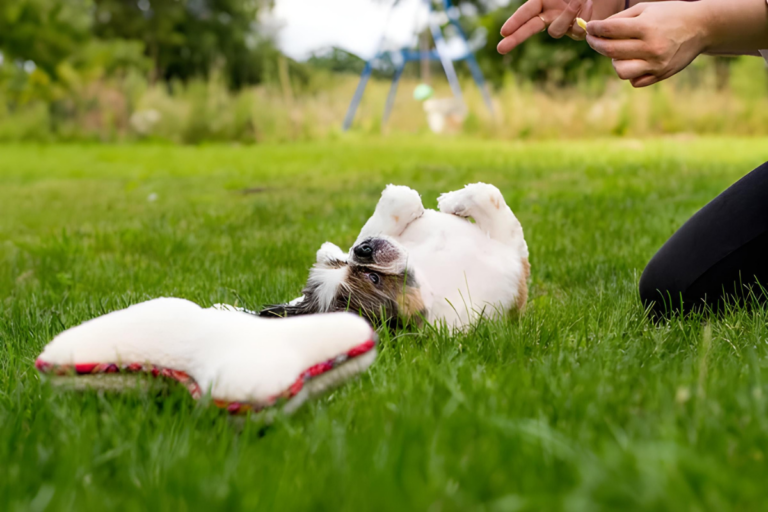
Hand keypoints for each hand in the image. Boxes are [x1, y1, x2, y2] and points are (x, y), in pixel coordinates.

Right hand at [498, 0, 592, 53]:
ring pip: (556, 31)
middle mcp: (550, 13)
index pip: (526, 12)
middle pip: (529, 28)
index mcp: (544, 0)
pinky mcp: (577, 32)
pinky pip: (576, 31)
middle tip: (501, 48)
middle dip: (515, 38)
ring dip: (566, 17)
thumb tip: (538, 7)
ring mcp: (563, 24)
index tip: (503, 32)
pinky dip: (584, 17)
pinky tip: (589, 4)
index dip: (515, 21)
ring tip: (578, 1)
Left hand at [586, 2, 709, 87]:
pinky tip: (635, 61)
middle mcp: (651, 46)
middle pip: (610, 50)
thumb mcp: (647, 9)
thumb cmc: (669, 15)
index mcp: (646, 26)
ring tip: (619, 52)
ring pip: (620, 70)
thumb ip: (621, 18)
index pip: (610, 29)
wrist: (701, 27)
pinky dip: (630, 72)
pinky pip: (634, 81)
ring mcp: (656, 63)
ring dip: (614, 61)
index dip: (594, 28)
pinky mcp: (660, 75)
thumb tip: (596, 28)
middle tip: (592, 39)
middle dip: (595, 43)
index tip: (588, 27)